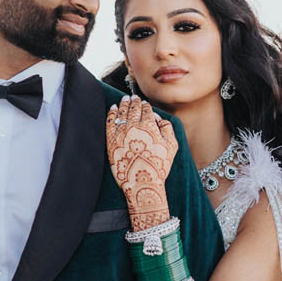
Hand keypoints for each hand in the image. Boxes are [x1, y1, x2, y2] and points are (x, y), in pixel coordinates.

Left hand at [105, 95, 178, 230]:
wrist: (142, 183)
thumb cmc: (159, 166)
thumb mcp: (171, 147)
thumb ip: (167, 129)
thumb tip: (159, 119)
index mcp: (149, 126)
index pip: (147, 111)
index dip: (146, 106)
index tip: (144, 103)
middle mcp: (134, 126)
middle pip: (133, 109)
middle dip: (134, 102)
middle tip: (133, 97)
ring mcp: (120, 133)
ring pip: (121, 113)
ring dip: (123, 105)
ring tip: (124, 100)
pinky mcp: (110, 141)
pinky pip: (109, 122)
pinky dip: (111, 113)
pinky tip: (113, 109)